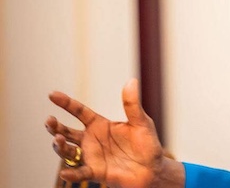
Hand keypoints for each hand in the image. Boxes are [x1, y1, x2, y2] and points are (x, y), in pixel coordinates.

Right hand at [46, 79, 164, 187]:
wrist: (153, 168)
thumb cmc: (147, 144)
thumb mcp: (141, 121)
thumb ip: (132, 104)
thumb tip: (131, 81)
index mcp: (100, 125)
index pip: (79, 111)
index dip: (66, 103)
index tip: (52, 94)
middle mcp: (91, 140)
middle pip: (67, 132)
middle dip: (55, 126)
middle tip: (50, 121)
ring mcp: (91, 156)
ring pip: (68, 152)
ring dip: (60, 146)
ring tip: (58, 139)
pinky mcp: (96, 172)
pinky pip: (80, 173)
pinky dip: (71, 174)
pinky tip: (65, 173)